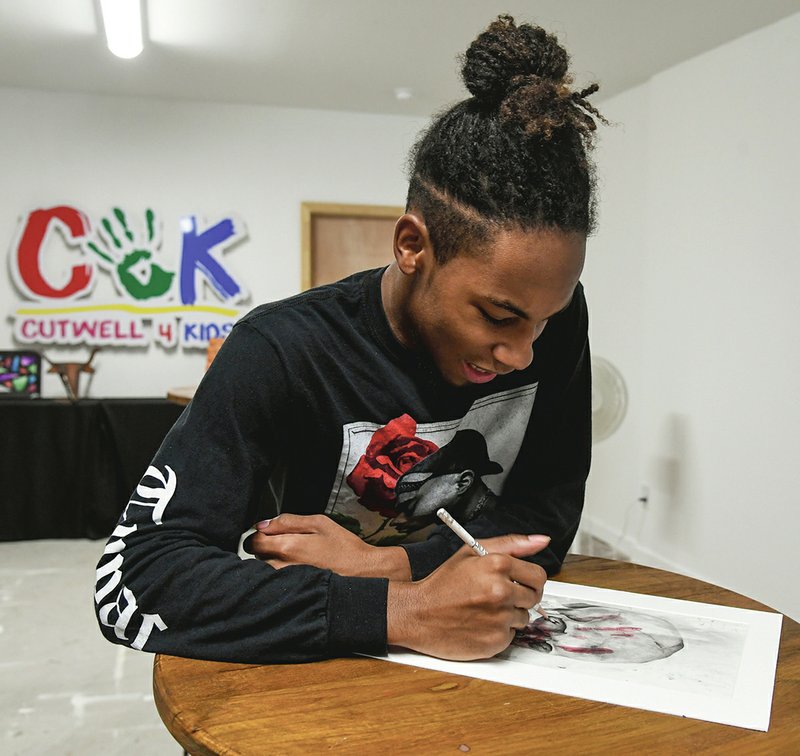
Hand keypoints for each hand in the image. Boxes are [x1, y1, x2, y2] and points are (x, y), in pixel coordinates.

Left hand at [243, 513, 410, 579]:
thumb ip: (289, 521)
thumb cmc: (343, 547)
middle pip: (256, 556)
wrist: (362, 574)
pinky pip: (275, 581)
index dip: (259, 533)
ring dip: (273, 560)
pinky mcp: (292, 592)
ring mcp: (287, 583)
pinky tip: (297, 568)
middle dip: (266, 547)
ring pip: (265, 569)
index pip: (253, 541)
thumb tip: (263, 524)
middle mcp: (282, 568)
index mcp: (288, 547)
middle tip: (286, 542)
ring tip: (295, 556)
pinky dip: (280, 573)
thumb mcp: (319, 523)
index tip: (270, 531)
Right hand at [387, 533, 548, 660]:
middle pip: (534, 597)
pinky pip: (511, 635)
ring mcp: (499, 618)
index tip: (520, 582)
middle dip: (520, 596)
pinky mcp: (496, 640)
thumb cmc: (444, 583)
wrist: (418, 613)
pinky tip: (480, 623)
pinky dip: (499, 631)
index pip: (538, 575)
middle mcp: (501, 591)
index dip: (529, 579)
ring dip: (509, 614)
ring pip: (523, 617)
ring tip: (484, 609)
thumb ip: (511, 544)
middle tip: (498, 596)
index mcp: (498, 565)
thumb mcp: (472, 552)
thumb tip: (542, 540)